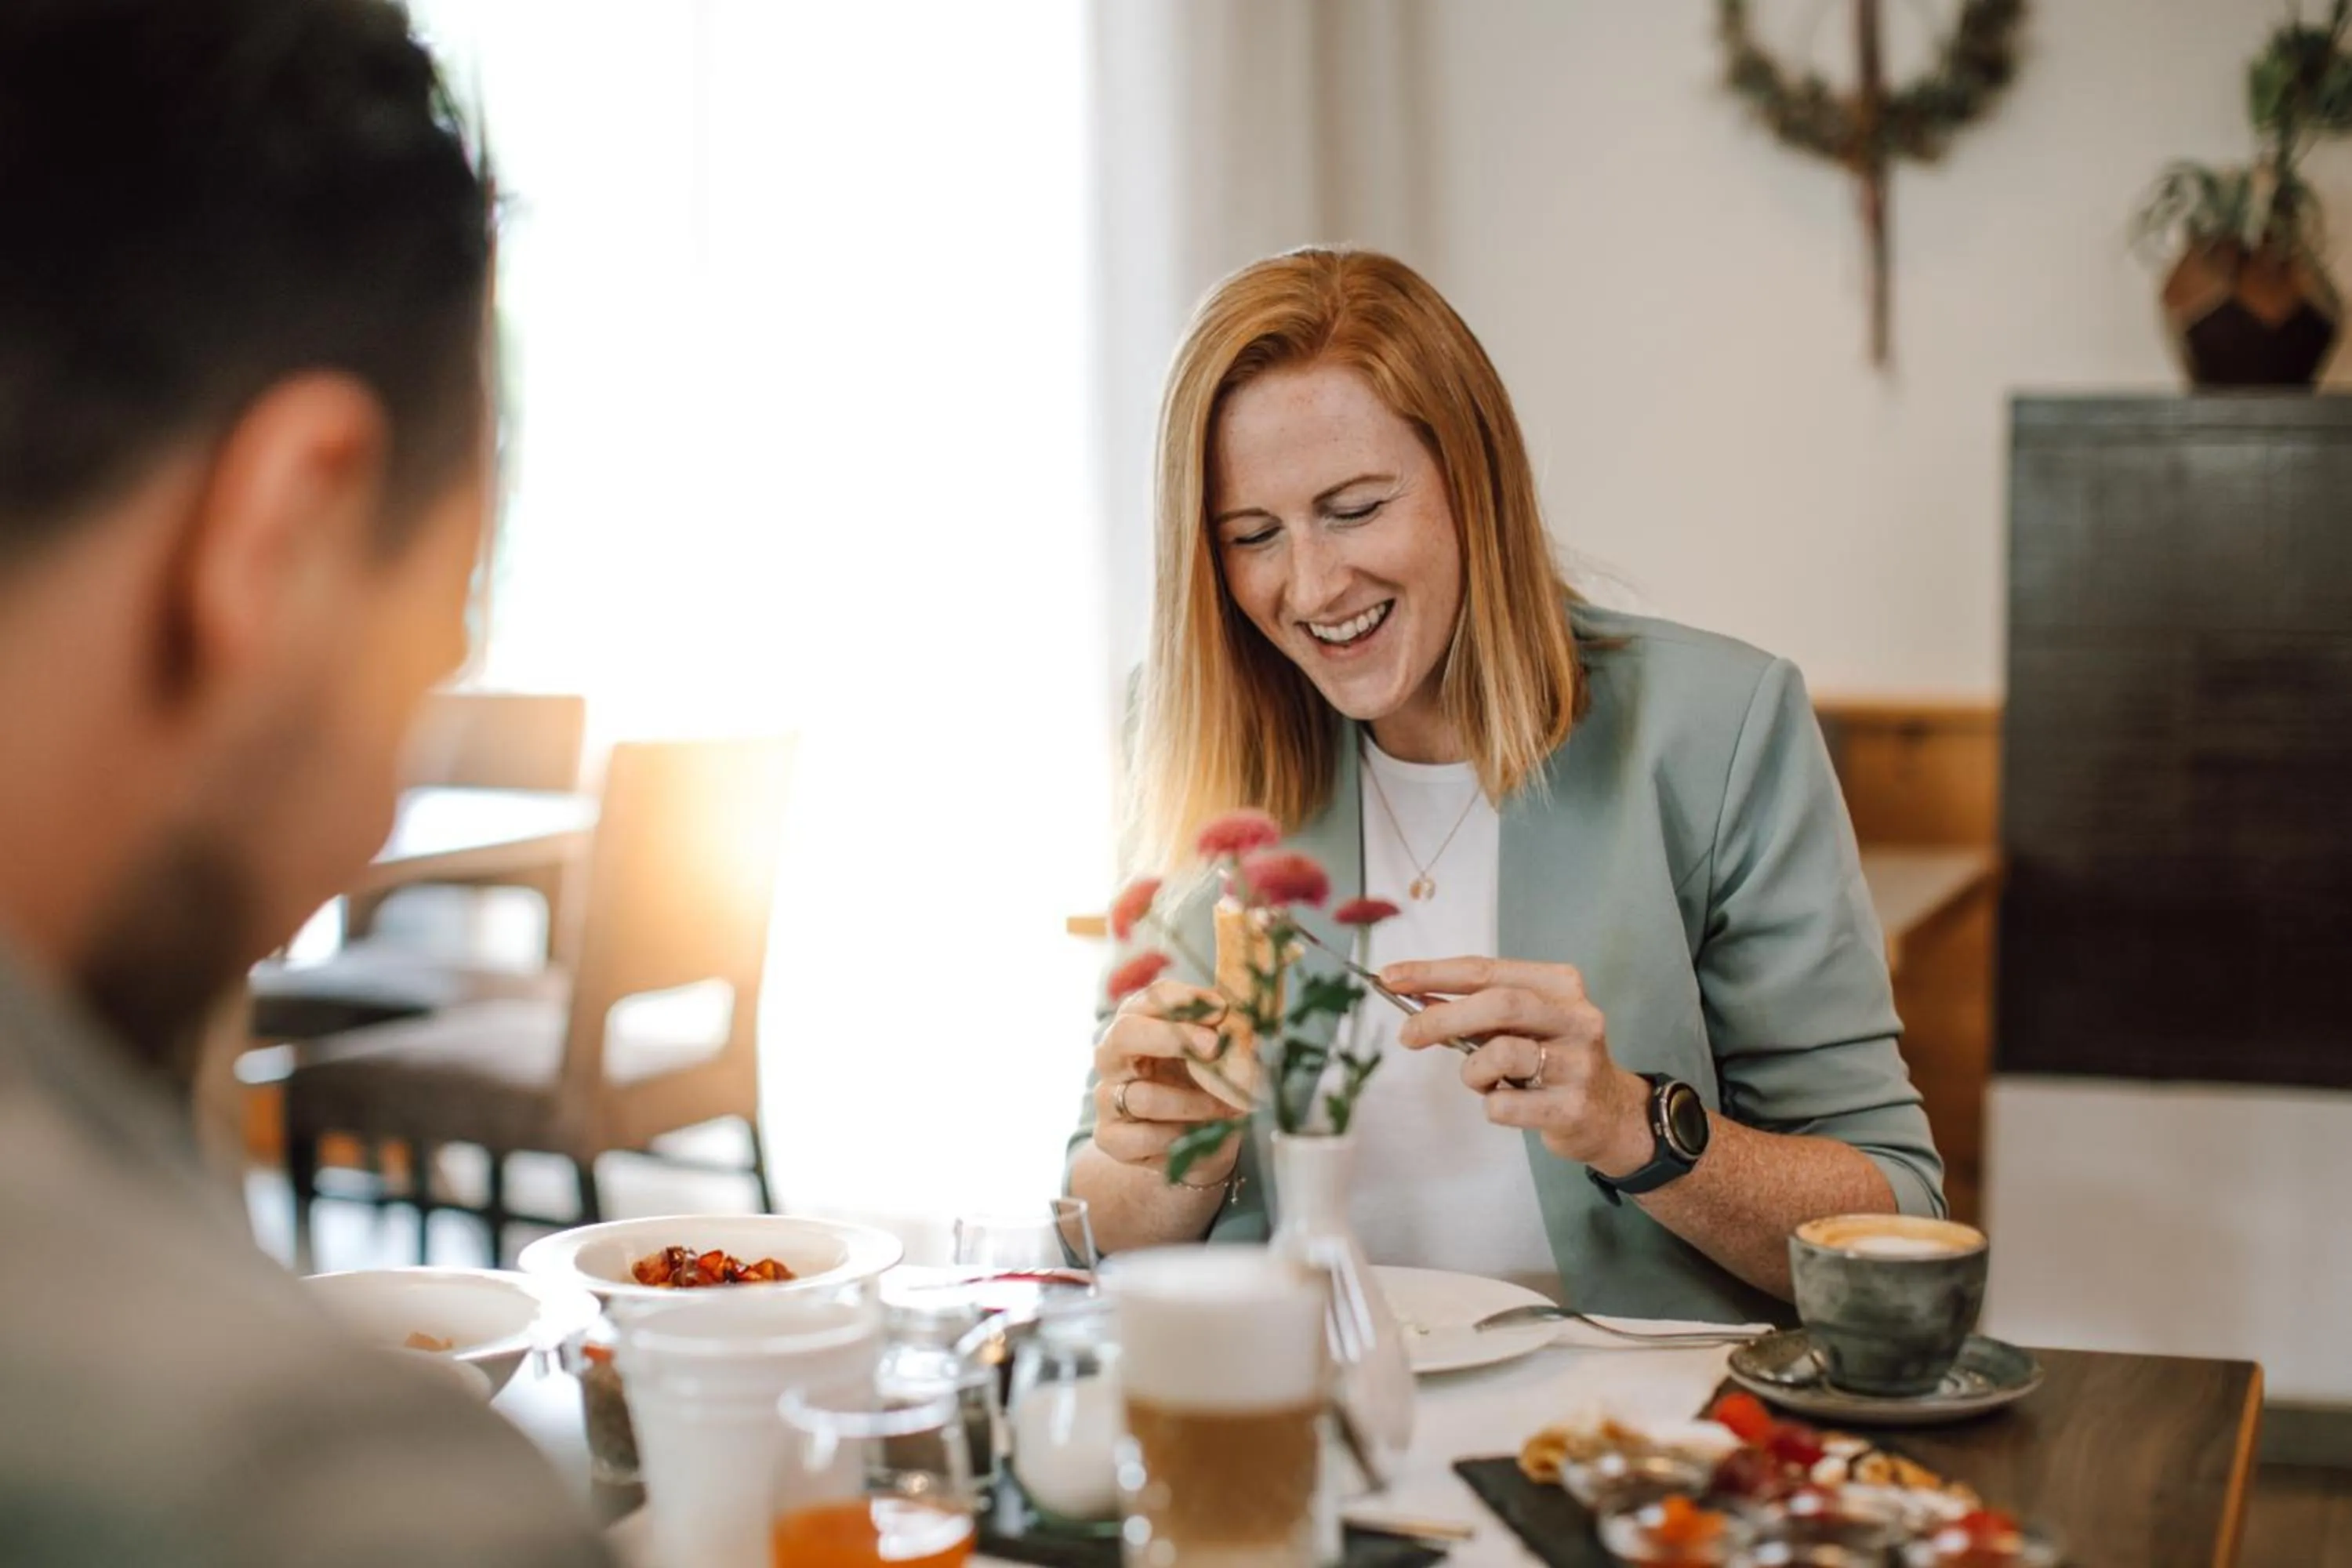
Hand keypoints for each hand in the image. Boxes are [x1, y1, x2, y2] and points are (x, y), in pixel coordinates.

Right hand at [1089, 979, 1243, 1183]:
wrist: (1191, 1145)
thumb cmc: (1202, 1087)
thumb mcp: (1212, 1057)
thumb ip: (1221, 1035)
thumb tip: (1243, 1023)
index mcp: (1138, 1023)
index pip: (1151, 998)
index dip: (1184, 999)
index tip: (1221, 1008)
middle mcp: (1113, 1056)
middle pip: (1126, 1033)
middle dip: (1173, 1038)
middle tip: (1214, 1046)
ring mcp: (1106, 1097)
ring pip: (1144, 1096)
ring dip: (1192, 1103)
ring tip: (1224, 1107)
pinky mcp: (1110, 1138)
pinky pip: (1145, 1137)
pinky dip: (1180, 1138)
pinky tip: (1199, 1135)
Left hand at [1380, 956, 1654, 1174]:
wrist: (1611, 1115)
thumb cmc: (1553, 1060)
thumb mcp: (1523, 1025)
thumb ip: (1478, 1010)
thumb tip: (1416, 998)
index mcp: (1560, 986)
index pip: (1486, 969)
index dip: (1433, 973)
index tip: (1390, 978)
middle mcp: (1576, 1018)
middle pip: (1498, 1003)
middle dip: (1442, 1017)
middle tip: (1408, 1035)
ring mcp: (1579, 1063)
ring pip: (1501, 1054)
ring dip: (1472, 1071)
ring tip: (1482, 1080)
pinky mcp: (1573, 1107)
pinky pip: (1505, 1105)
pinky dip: (1492, 1105)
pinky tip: (1510, 1103)